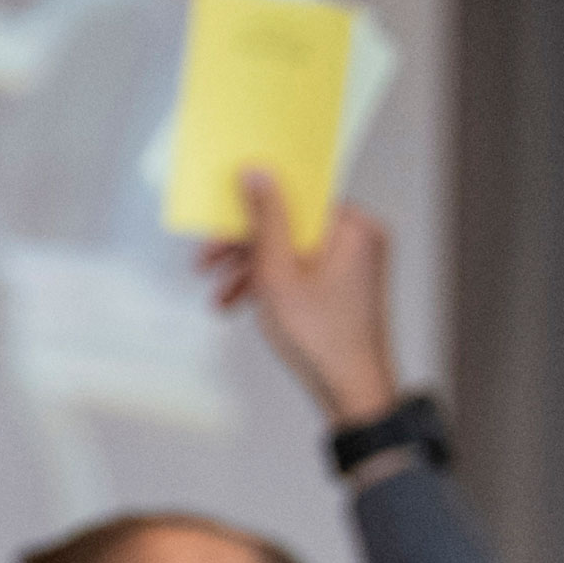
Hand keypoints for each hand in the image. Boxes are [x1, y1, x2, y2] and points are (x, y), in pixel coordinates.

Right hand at [197, 170, 399, 428]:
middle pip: (288, 225)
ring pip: (289, 251)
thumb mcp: (278, 274)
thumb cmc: (320, 336)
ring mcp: (353, 263)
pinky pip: (300, 270)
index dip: (249, 209)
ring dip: (249, 271)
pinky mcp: (344, 284)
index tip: (217, 223)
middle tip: (204, 263)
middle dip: (243, 248)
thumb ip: (266, 219)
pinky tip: (241, 305)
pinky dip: (270, 284)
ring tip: (219, 296)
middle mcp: (359, 239)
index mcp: (353, 227)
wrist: (353, 391)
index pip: (294, 198)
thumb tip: (256, 171)